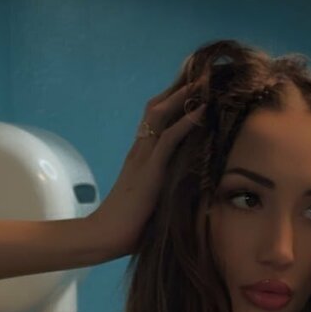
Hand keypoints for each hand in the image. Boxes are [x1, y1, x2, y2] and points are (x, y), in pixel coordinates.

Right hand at [87, 79, 205, 260]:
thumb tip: (188, 189)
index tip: (194, 87)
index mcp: (140, 157)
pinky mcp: (149, 171)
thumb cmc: (129, 227)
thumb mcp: (152, 200)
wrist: (105, 237)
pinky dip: (186, 122)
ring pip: (160, 115)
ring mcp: (143, 158)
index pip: (155, 119)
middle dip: (178, 89)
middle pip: (156, 107)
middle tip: (202, 74)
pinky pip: (169, 139)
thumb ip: (166, 188)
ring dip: (183, 96)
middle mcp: (140, 151)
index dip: (173, 100)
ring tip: (205, 81)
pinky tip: (201, 110)